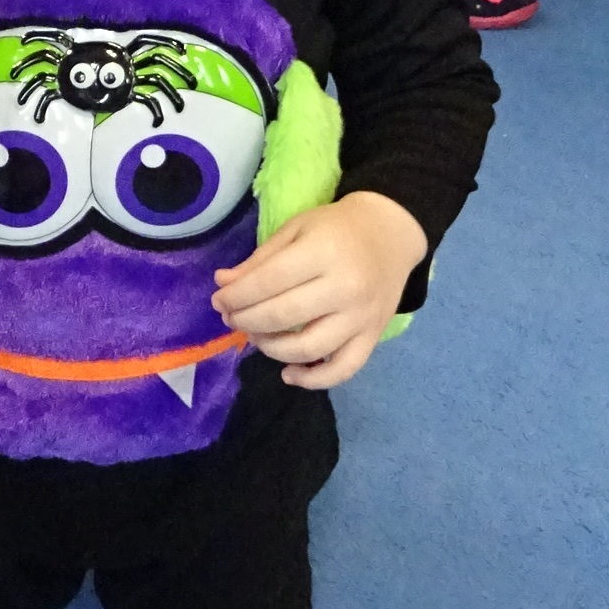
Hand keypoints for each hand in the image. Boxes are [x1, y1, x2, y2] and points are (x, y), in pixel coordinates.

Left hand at [211, 192, 426, 389]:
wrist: (390, 233)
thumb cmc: (336, 228)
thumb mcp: (295, 230)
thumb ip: (259, 261)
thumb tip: (223, 285)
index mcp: (323, 252)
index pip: (268, 282)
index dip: (236, 296)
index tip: (219, 300)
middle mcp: (345, 287)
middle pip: (283, 316)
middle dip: (246, 320)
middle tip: (232, 318)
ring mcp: (361, 316)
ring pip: (308, 348)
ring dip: (271, 349)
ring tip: (257, 337)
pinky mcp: (372, 336)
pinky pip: (343, 369)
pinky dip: (313, 379)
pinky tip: (288, 373)